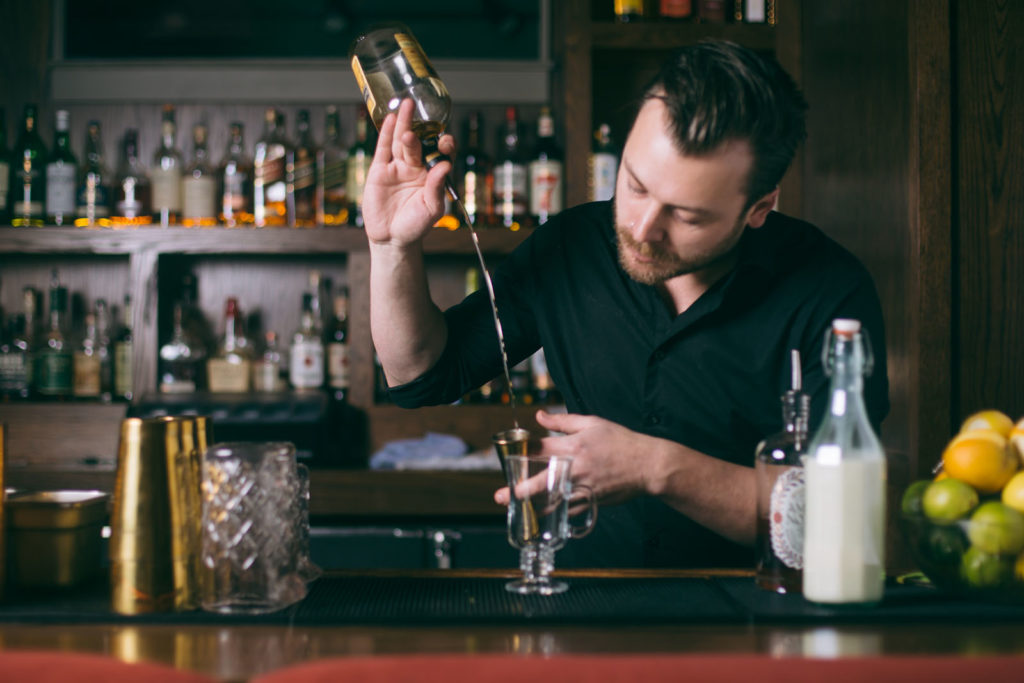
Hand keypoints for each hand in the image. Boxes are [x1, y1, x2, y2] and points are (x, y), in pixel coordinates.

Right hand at [362, 98, 455, 247]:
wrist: (392, 238)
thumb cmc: (416, 226)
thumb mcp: (432, 208)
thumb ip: (437, 187)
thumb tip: (445, 165)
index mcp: (432, 175)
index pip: (440, 154)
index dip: (444, 145)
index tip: (446, 142)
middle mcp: (416, 167)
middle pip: (420, 143)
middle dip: (421, 131)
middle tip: (421, 120)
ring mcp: (397, 167)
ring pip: (401, 142)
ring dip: (404, 124)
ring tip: (407, 106)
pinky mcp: (379, 170)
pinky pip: (383, 149)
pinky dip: (385, 133)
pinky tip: (390, 119)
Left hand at [494, 410, 655, 506]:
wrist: (647, 465)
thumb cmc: (620, 441)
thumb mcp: (592, 423)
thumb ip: (562, 421)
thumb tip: (539, 415)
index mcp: (574, 446)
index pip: (540, 449)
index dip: (521, 453)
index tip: (508, 457)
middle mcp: (575, 469)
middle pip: (541, 482)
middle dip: (519, 491)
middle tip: (501, 496)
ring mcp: (583, 489)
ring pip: (552, 502)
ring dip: (532, 507)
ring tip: (516, 510)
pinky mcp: (591, 502)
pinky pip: (567, 511)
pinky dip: (553, 514)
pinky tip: (540, 517)